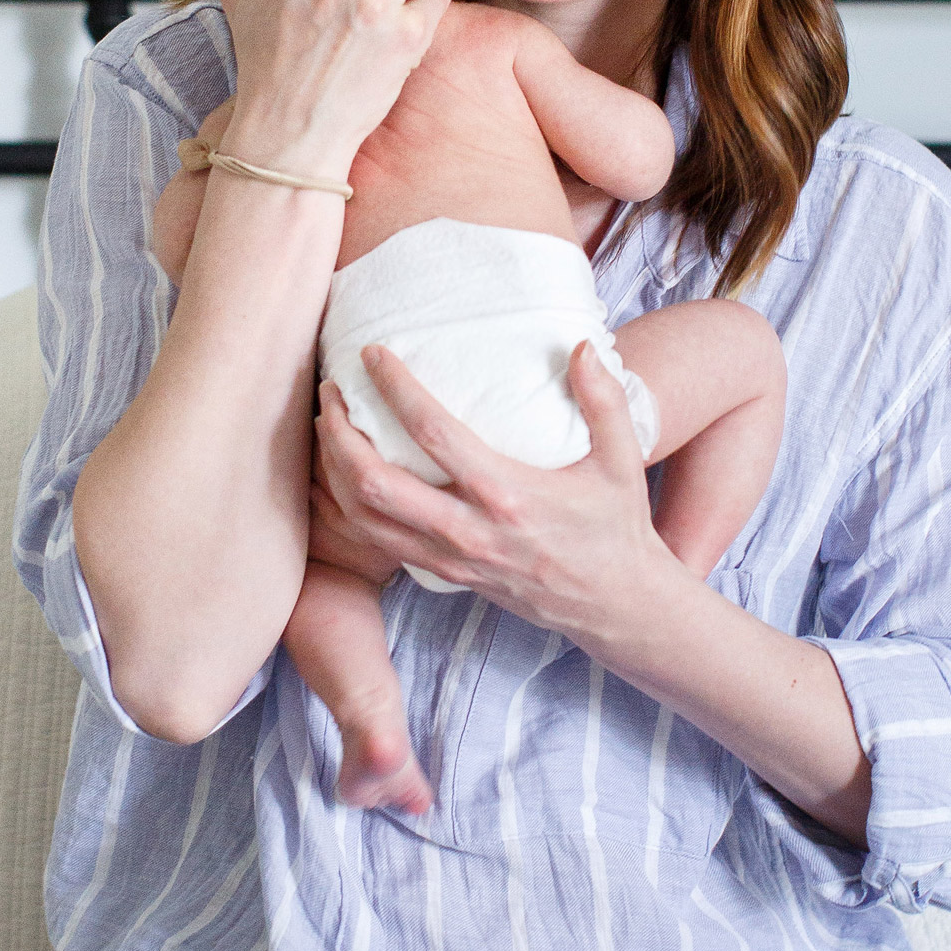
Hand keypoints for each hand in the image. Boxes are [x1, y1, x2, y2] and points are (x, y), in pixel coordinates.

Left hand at [313, 343, 678, 653]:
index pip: (434, 434)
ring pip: (365, 516)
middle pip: (376, 482)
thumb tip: (581, 347)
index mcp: (509, 495)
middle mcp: (470, 530)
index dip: (397, 389)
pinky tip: (343, 473)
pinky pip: (378, 539)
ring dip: (335, 468)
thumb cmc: (615, 526)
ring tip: (328, 424)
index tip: (374, 354)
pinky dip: (349, 505)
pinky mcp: (444, 573)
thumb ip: (605, 401)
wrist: (612, 603)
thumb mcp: (623, 461)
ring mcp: (451, 557)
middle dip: (341, 432)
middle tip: (331, 390)